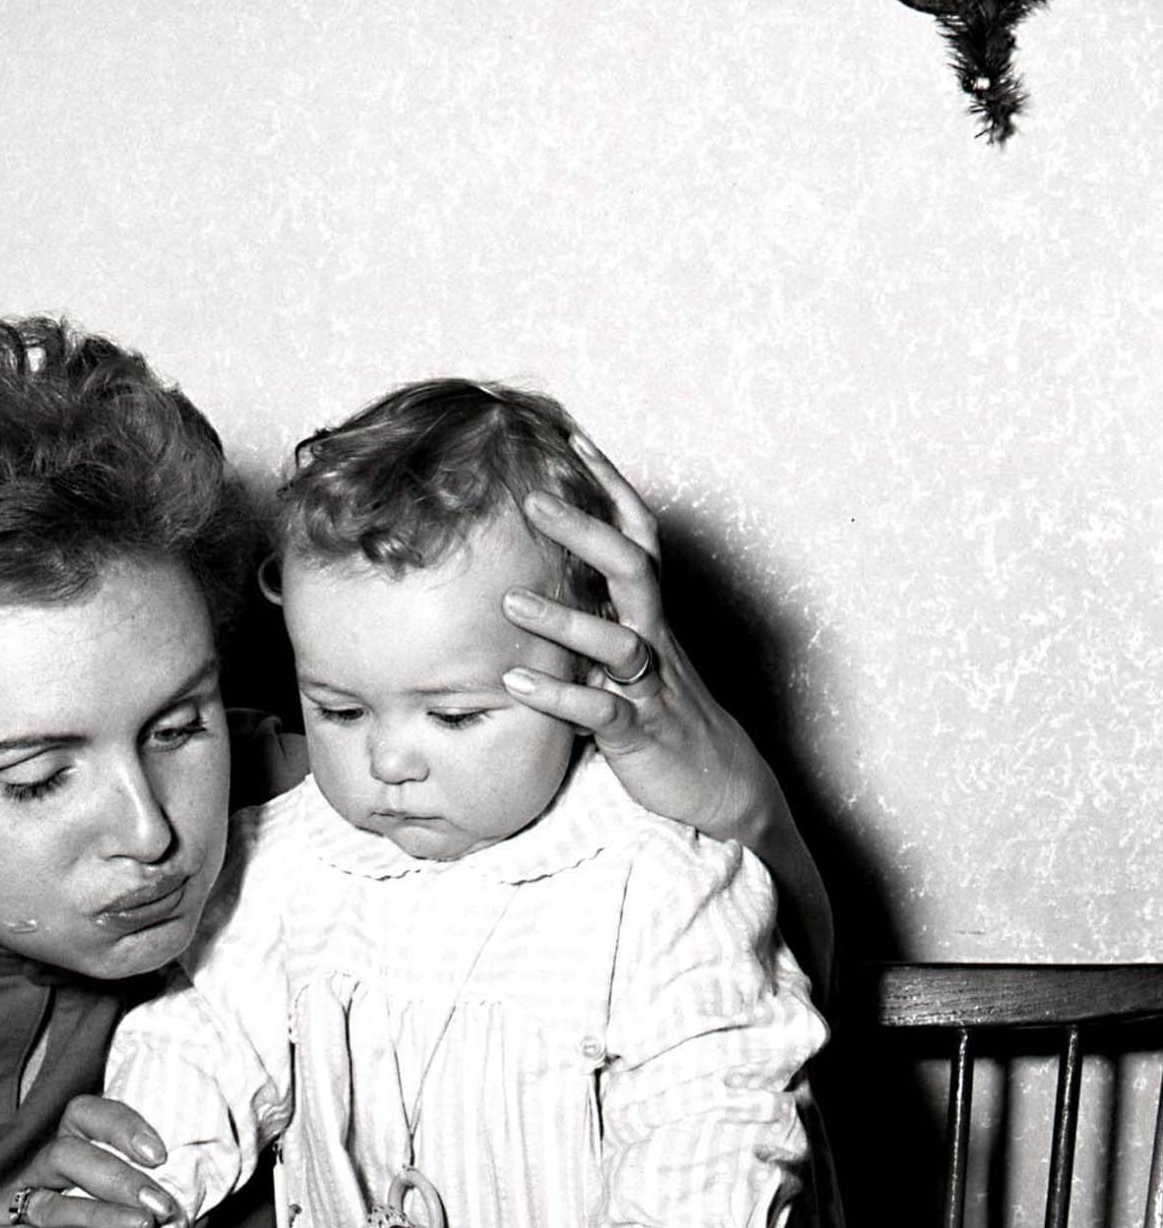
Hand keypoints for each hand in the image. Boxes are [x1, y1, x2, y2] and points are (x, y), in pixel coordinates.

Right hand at [0, 1094, 185, 1227]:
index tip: (158, 1154)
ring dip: (100, 1216)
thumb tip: (189, 1208)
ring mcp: (2, 1208)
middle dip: (117, 1178)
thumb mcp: (121, 1224)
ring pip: (50, 1202)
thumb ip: (146, 1210)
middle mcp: (32, 1175)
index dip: (120, 1125)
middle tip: (158, 1205)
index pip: (84, 1116)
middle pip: (66, 1153)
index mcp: (64, 1158)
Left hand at [501, 432, 774, 847]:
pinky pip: (601, 712)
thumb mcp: (626, 656)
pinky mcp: (639, 735)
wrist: (717, 786)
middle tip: (532, 500)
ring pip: (617, 641)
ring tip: (509, 600)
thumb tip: (540, 572)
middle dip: (587, 530)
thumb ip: (593, 615)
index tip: (572, 440)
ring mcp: (649, 686)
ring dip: (564, 619)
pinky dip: (559, 698)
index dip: (610, 487)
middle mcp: (654, 640)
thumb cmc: (660, 712)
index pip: (636, 536)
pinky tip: (515, 684)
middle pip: (633, 569)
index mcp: (650, 615)